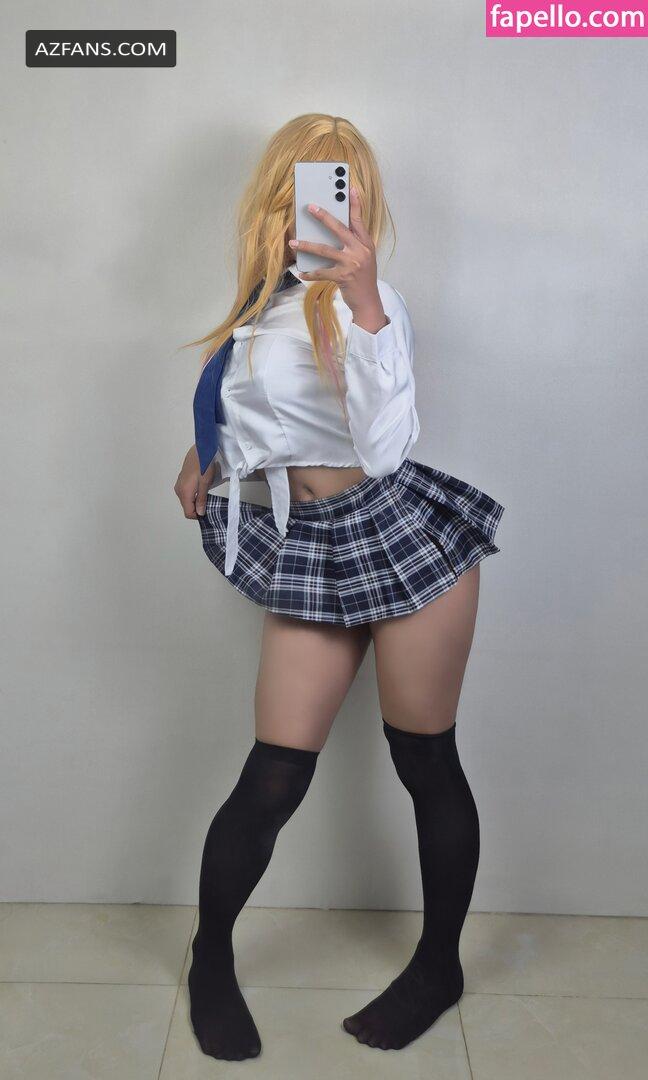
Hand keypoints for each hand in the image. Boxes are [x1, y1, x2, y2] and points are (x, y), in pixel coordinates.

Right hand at [174, 444, 218, 518]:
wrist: (201, 449)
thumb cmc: (204, 464)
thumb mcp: (205, 483)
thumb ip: (201, 500)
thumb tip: (200, 513)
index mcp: (184, 492)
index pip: (188, 513)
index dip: (198, 515)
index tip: (207, 510)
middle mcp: (179, 490)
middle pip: (187, 507)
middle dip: (197, 507)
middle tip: (209, 501)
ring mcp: (179, 484)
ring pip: (186, 500)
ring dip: (196, 500)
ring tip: (206, 493)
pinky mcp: (181, 480)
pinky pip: (186, 492)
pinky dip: (193, 494)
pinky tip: (201, 487)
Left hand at [288, 187, 388, 332]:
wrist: (368, 302)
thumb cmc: (363, 279)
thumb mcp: (364, 258)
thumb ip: (354, 243)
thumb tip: (337, 232)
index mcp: (366, 244)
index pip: (359, 220)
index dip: (355, 204)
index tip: (350, 188)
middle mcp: (360, 251)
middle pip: (339, 229)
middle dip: (323, 217)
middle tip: (311, 208)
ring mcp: (351, 263)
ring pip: (325, 250)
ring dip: (306, 246)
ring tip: (293, 243)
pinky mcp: (343, 277)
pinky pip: (321, 272)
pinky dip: (309, 273)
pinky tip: (300, 272)